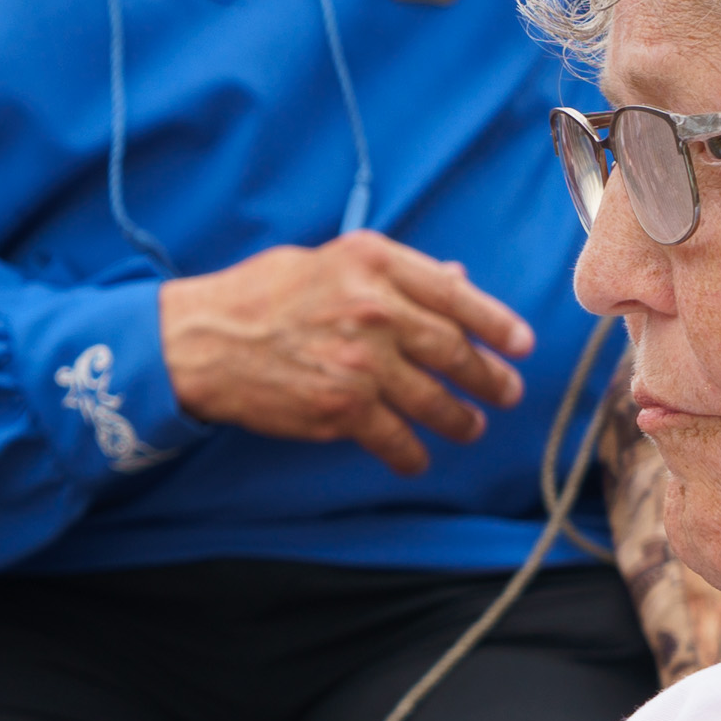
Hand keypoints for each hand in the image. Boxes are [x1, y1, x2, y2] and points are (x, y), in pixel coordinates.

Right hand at [160, 232, 535, 474]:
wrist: (200, 341)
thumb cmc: (258, 295)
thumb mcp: (328, 262)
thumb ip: (394, 273)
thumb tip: (456, 278)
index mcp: (373, 262)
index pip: (456, 295)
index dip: (497, 322)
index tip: (521, 343)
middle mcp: (374, 310)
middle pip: (454, 350)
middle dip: (489, 377)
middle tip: (507, 391)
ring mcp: (360, 363)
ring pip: (434, 400)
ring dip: (460, 419)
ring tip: (471, 427)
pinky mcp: (341, 409)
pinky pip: (394, 439)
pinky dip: (412, 454)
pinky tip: (417, 459)